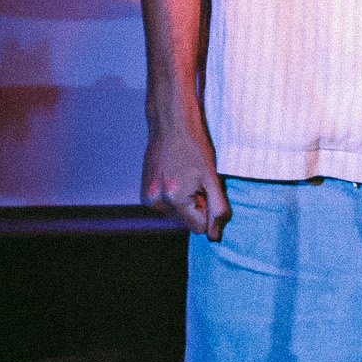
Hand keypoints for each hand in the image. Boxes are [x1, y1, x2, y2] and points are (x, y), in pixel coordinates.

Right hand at [142, 114, 230, 240]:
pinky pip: (166, 206)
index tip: (205, 188)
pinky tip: (176, 176)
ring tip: (185, 175)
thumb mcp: (212, 178)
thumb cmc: (194, 147)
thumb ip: (217, 208)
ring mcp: (147, 198)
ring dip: (185, 200)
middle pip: (186, 222)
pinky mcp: (144, 194)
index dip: (207, 209)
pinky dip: (174, 196)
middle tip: (195, 179)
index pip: (198, 227)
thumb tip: (215, 236)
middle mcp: (156, 202)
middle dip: (195, 205)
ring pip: (176, 215)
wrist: (171, 124)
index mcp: (173, 199)